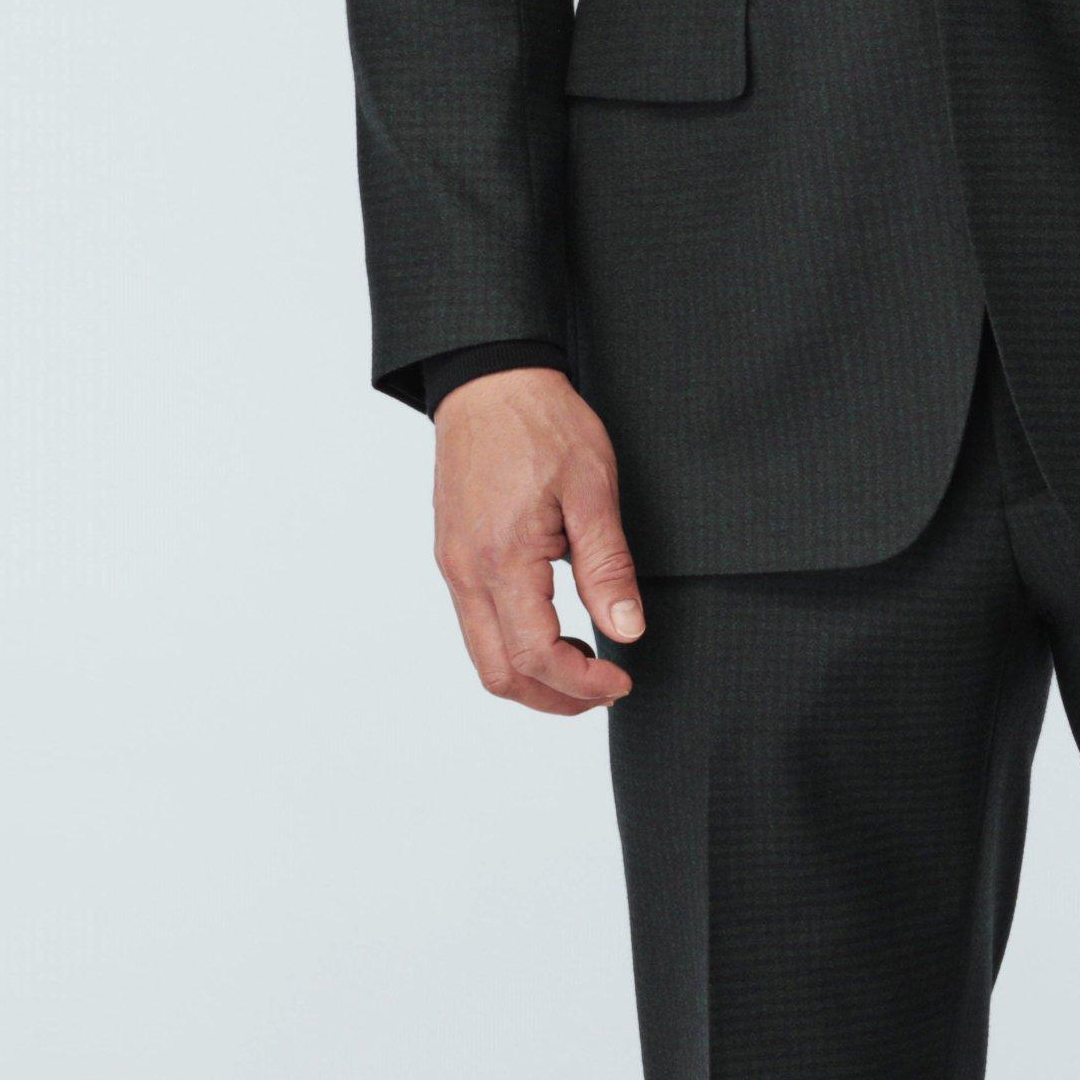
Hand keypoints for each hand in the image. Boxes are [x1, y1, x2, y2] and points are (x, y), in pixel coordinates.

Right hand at [431, 367, 645, 714]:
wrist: (490, 381)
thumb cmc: (541, 423)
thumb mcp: (593, 489)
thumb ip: (607, 566)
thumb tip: (627, 631)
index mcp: (502, 558)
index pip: (536, 657)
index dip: (582, 684)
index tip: (623, 680)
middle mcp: (466, 572)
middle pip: (500, 674)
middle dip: (555, 698)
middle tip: (605, 688)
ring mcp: (454, 566)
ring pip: (484, 656)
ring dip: (533, 677)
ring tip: (584, 664)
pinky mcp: (453, 556)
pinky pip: (476, 624)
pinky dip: (514, 647)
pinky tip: (554, 631)